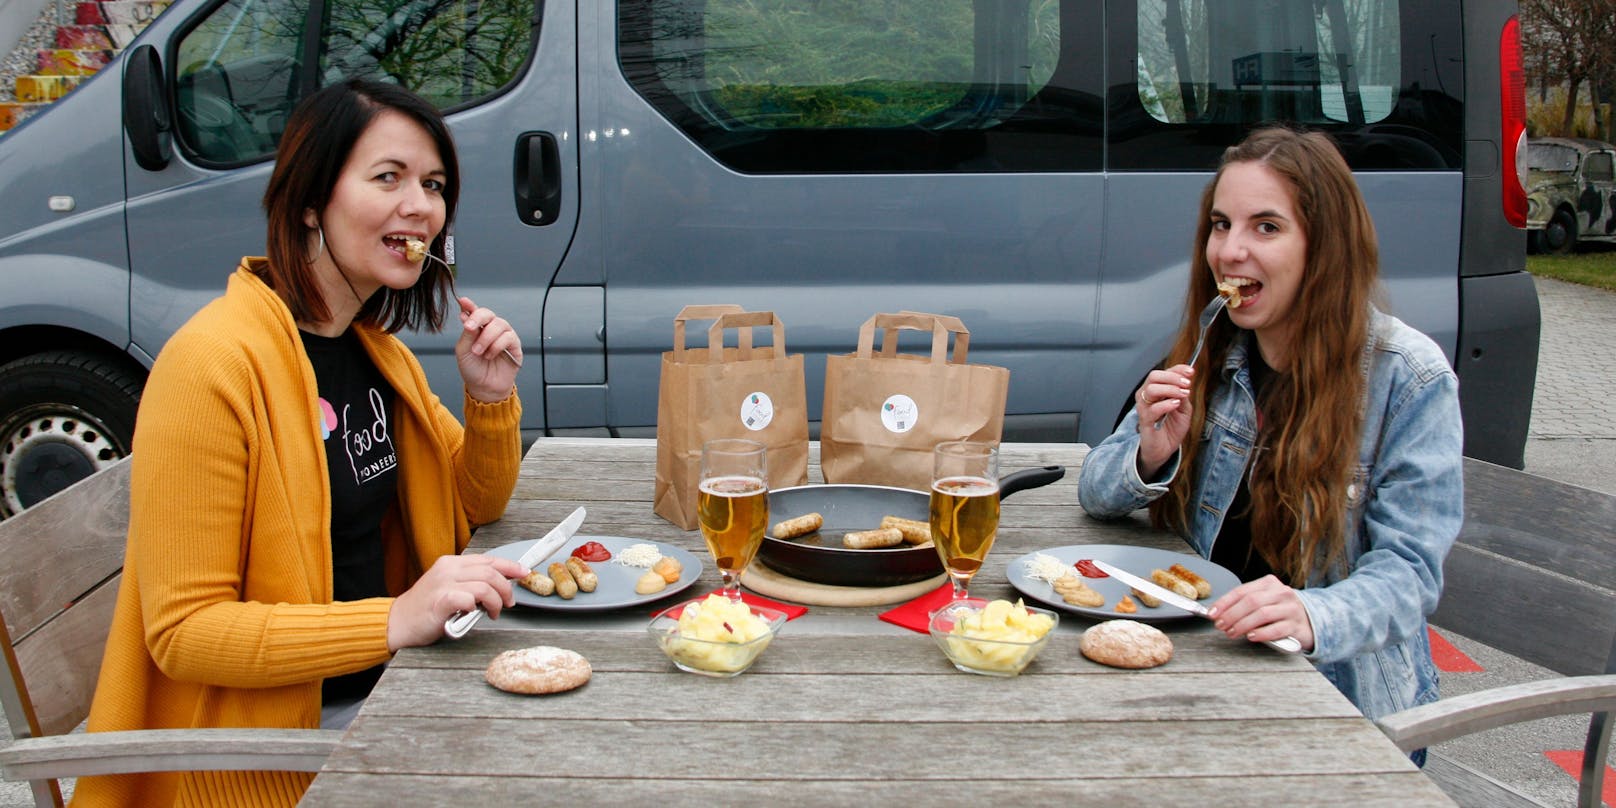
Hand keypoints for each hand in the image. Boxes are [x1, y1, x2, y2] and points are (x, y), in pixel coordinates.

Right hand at [386, 553, 526, 650]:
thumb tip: (498, 586)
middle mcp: (448, 569)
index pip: (488, 559)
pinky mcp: (440, 600)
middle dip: (507, 588)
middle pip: (491, 571)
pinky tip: (473, 614)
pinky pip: (469, 599)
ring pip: (485, 585)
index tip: (524, 572)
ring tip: (493, 613)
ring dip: (496, 601)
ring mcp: (443, 583)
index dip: (510, 566)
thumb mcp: (448, 587)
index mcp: (451, 563)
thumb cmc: (425, 609)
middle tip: (509, 603)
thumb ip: (469, 583)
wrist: (397, 623)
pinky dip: (477, 607)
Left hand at [456, 296, 520, 401]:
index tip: (463, 301)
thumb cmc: (473, 370)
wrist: (484, 388)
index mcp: (477, 328)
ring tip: (479, 352)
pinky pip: (508, 337)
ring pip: (499, 324)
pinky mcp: (514, 346)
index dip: (469, 305)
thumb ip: (467, 333)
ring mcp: (503, 336)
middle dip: (478, 318)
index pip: (474, 312)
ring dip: (487, 338)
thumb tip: (467, 315)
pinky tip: (490, 355)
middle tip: (470, 328)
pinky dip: (497, 346)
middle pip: (488, 313)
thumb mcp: (463, 351)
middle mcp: (491, 329)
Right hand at [1134, 364, 1193, 477]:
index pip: (1163, 372)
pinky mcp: (1144, 421)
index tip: (1190, 371)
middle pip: (1154, 376)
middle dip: (1173, 377)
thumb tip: (1187, 382)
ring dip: (1170, 389)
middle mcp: (1147, 397)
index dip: (1177, 369)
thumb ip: (1184, 396)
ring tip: (1182, 395)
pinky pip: (1152, 409)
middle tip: (1186, 384)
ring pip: (1151, 389)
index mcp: (1156, 391)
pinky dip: (1166, 404)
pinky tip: (1175, 405)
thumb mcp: (1184, 409)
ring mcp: (1144, 408)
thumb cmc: (1171, 429)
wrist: (1165, 450)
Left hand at [1207, 574, 1315, 652]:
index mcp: (1269, 583)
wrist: (1311, 620)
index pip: (1241, 591)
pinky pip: (1277, 629)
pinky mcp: (1297, 625)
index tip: (1212, 614)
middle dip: (1231, 615)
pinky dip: (1261, 633)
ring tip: (1232, 633)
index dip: (1224, 603)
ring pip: (1262, 614)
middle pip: (1251, 602)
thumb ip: (1244, 604)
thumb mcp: (1263, 601)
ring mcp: (1291, 608)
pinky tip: (1251, 637)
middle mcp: (1281, 592)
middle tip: (1220, 626)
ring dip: (1243, 625)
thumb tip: (1218, 614)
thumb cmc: (1280, 611)